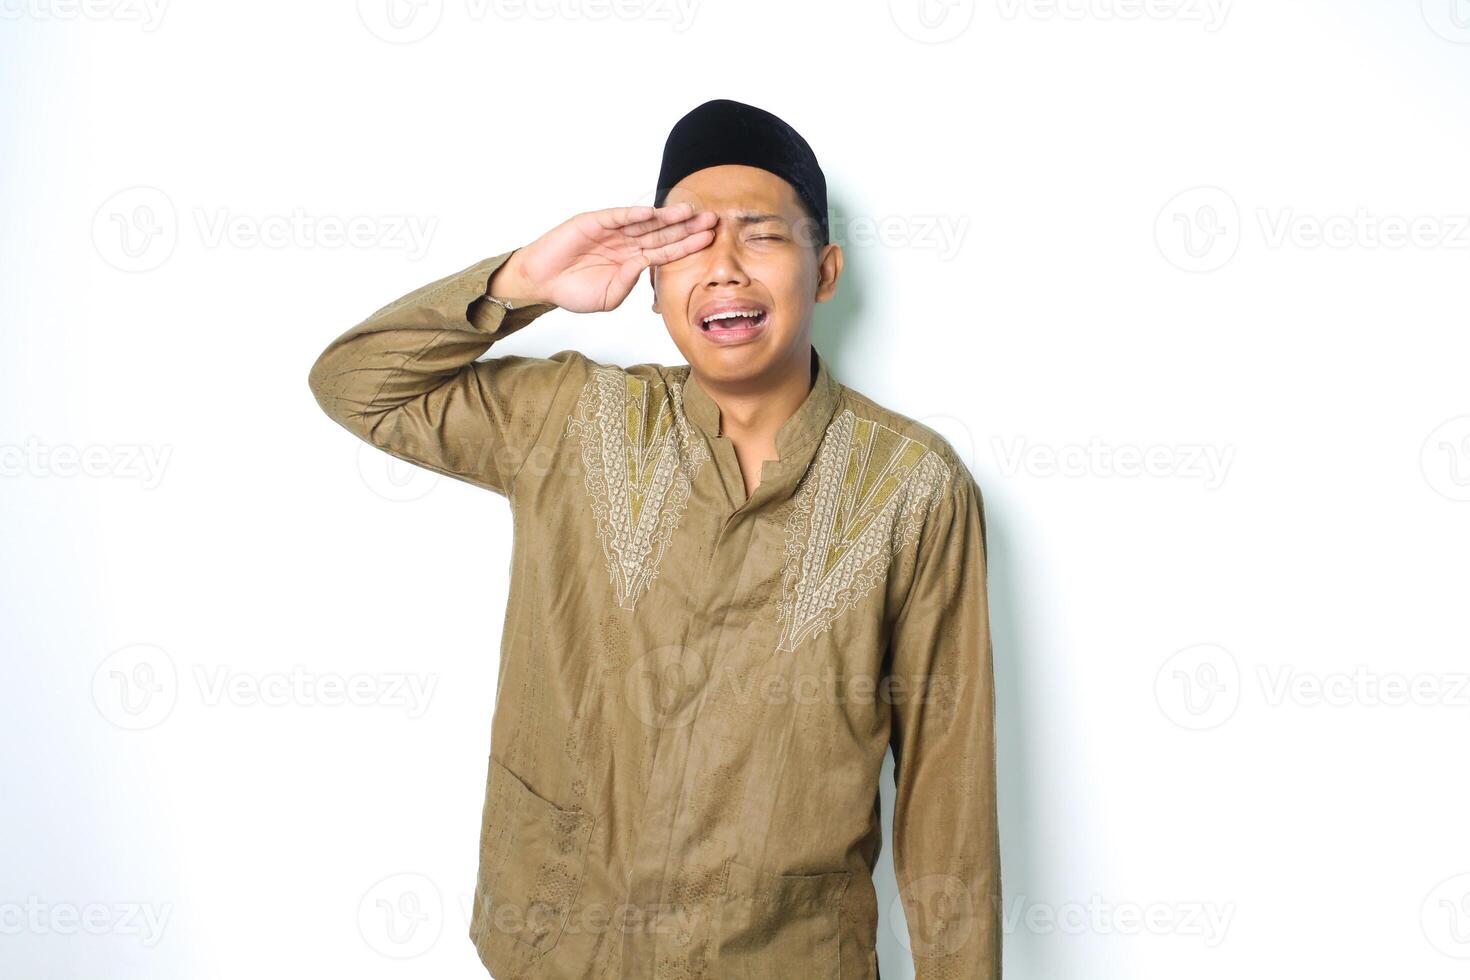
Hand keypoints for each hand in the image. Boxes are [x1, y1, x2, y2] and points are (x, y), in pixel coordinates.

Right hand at [494, 203, 715, 313]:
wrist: (543, 282)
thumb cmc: (574, 291)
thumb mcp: (608, 297)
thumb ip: (627, 284)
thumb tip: (643, 267)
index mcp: (633, 261)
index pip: (666, 251)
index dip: (688, 245)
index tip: (710, 241)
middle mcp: (627, 243)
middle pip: (663, 233)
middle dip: (687, 227)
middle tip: (712, 220)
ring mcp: (612, 231)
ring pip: (644, 223)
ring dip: (666, 217)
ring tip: (689, 212)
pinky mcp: (594, 222)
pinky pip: (617, 217)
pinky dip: (633, 214)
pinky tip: (652, 212)